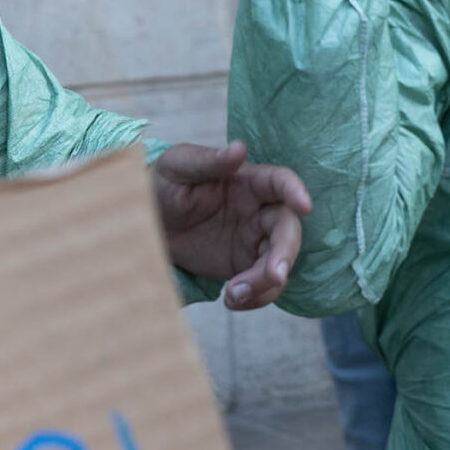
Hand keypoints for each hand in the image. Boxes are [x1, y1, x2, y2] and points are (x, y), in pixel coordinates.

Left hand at [153, 141, 310, 310]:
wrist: (144, 223)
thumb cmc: (163, 183)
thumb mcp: (177, 166)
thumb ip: (207, 161)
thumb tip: (238, 149)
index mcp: (247, 181)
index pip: (280, 181)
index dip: (295, 191)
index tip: (305, 206)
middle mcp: (258, 210)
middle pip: (287, 229)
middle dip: (285, 253)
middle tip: (273, 276)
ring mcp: (254, 240)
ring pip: (279, 262)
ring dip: (266, 283)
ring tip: (233, 295)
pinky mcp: (243, 266)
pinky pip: (263, 285)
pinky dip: (255, 297)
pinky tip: (231, 300)